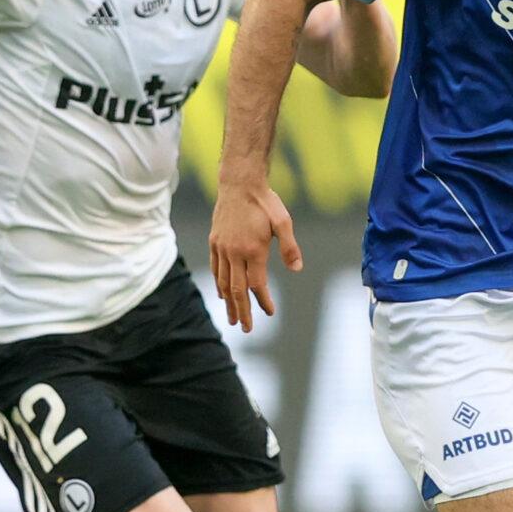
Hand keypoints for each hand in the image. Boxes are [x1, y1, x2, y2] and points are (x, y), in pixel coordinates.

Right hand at [210, 179, 302, 331]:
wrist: (239, 182)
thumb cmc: (264, 201)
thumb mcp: (283, 222)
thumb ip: (290, 247)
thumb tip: (297, 269)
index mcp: (253, 250)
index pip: (257, 284)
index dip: (263, 300)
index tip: (270, 312)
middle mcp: (234, 252)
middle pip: (237, 290)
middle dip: (242, 311)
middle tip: (246, 329)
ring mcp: (222, 248)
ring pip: (224, 282)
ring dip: (229, 303)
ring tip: (233, 319)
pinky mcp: (214, 242)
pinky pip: (215, 269)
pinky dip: (219, 284)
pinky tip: (222, 294)